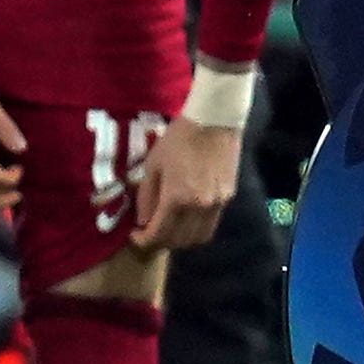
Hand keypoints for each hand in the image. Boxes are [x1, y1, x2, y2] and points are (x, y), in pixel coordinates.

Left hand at [130, 114, 238, 251]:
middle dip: (161, 242)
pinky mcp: (228, 198)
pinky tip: (187, 217)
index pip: (159, 234)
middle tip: (150, 233)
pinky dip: (196, 229)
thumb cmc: (178, 139)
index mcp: (176, 198)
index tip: (135, 235)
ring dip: (181, 240)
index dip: (144, 240)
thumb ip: (146, 196)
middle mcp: (199, 207)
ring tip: (170, 229)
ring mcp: (217, 204)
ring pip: (199, 237)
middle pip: (179, 241)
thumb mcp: (153, 165)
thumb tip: (144, 221)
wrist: (215, 121)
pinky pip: (211, 224)